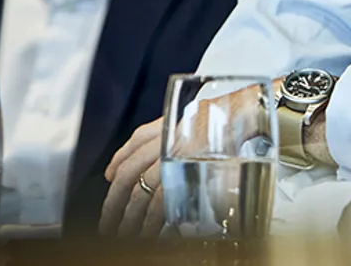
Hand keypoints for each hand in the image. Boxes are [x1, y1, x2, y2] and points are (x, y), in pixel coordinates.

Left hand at [101, 77, 302, 235]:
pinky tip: (148, 231)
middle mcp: (163, 144)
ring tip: (125, 233)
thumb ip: (143, 140)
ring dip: (131, 217)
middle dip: (114, 206)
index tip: (107, 192)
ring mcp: (175, 159)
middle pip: (129, 179)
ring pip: (142, 194)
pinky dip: (153, 220)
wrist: (242, 116)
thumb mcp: (175, 122)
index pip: (127, 158)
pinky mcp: (189, 174)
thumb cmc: (213, 121)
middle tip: (108, 225)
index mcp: (159, 131)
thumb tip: (111, 170)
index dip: (113, 177)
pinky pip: (163, 202)